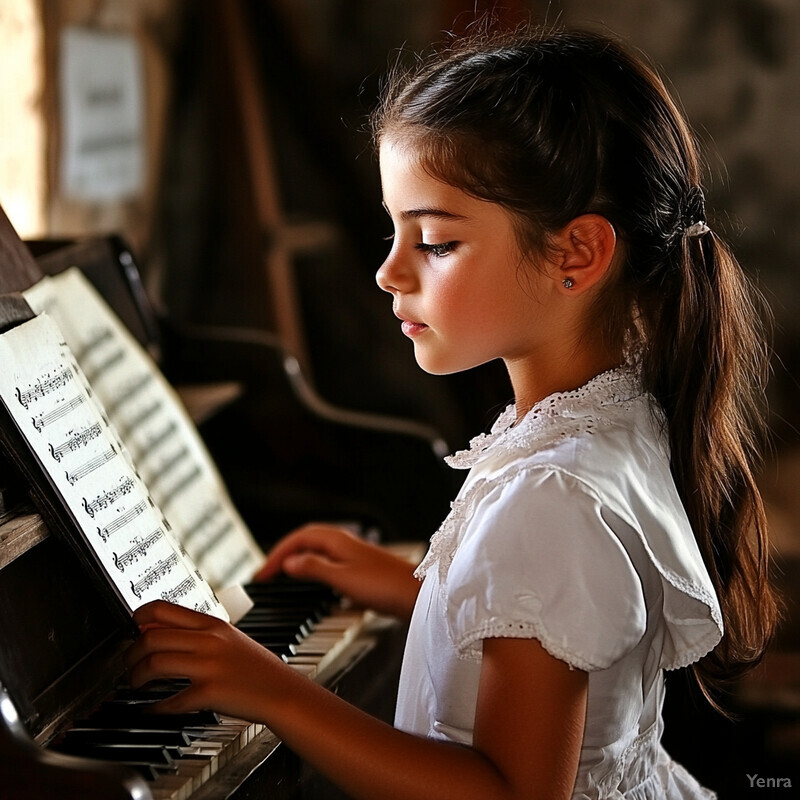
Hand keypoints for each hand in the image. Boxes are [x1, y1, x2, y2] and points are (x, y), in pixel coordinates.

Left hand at [124, 601, 282, 721]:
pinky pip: (170, 700)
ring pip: (155, 663)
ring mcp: (209, 666)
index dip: (137, 617)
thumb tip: (157, 631)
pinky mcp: (209, 692)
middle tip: (129, 663)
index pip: (162, 609)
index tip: (130, 629)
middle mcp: (209, 640)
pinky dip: (154, 708)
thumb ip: (197, 633)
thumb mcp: (228, 638)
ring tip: (136, 683)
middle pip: (152, 637)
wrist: (281, 691)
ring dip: (136, 677)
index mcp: (212, 623)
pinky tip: (151, 710)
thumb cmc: (255, 667)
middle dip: (131, 653)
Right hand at [254, 524, 419, 618]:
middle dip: (284, 553)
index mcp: (337, 541)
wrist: (417, 595)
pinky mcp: (361, 568)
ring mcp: (354, 555)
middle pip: (307, 540)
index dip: (277, 553)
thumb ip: (313, 568)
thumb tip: (289, 562)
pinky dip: (313, 567)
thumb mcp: (342, 578)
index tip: (262, 573)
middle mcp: (345, 543)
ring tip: (284, 574)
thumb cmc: (385, 586)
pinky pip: (328, 561)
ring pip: (318, 550)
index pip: (298, 538)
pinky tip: (314, 580)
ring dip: (298, 559)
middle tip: (267, 572)